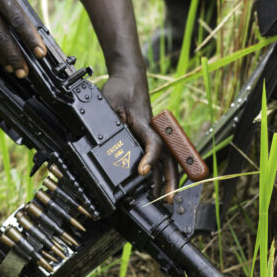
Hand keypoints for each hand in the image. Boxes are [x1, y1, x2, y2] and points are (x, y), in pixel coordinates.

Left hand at [101, 71, 178, 201]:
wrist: (129, 78)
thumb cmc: (121, 89)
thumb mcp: (110, 102)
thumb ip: (110, 120)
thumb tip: (106, 140)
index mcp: (143, 123)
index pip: (153, 143)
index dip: (149, 158)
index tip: (142, 171)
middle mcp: (153, 130)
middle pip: (167, 157)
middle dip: (169, 179)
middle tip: (169, 199)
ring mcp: (153, 134)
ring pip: (166, 159)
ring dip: (167, 179)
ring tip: (166, 198)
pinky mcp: (149, 136)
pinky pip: (159, 156)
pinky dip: (160, 172)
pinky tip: (155, 185)